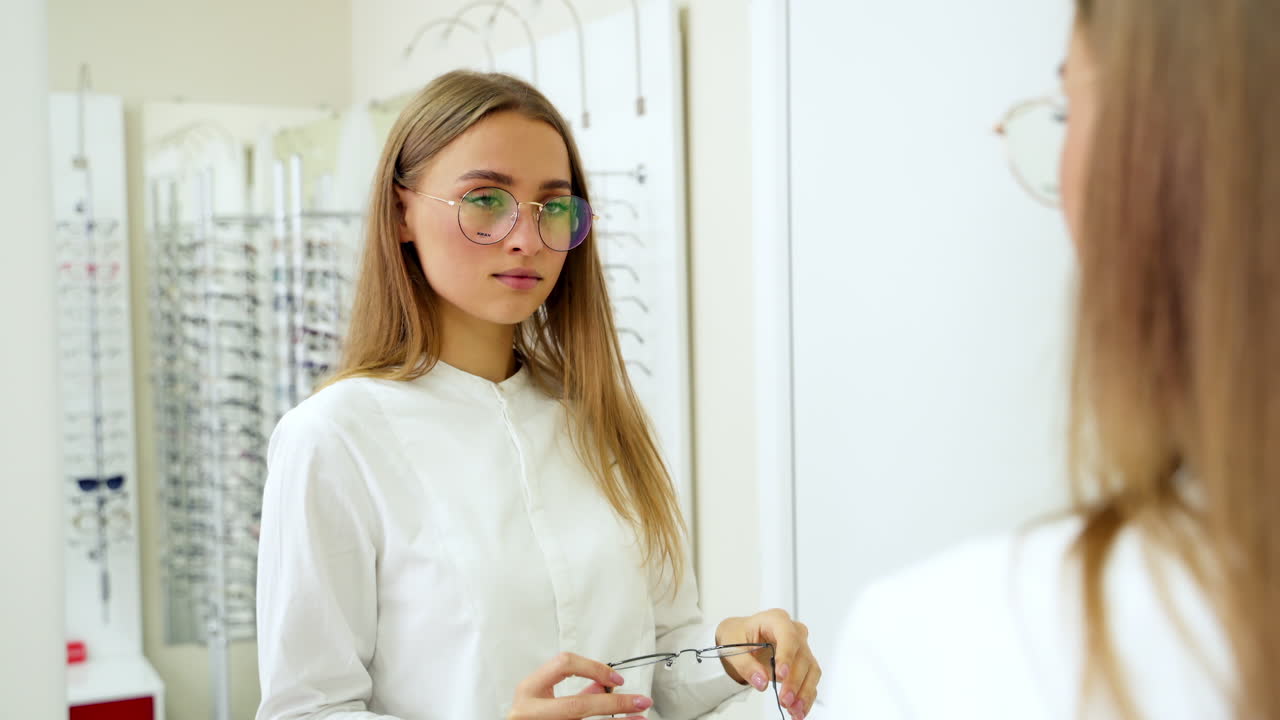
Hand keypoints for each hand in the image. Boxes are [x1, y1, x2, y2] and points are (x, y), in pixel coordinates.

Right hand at [507, 652, 653, 719]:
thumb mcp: (541, 699)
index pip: (564, 664)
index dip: (594, 668)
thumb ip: (570, 691)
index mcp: (528, 691)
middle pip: (578, 705)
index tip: (617, 679)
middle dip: (616, 704)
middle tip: (641, 701)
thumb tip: (603, 686)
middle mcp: (530, 712)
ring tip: (639, 718)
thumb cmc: (528, 717)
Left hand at [716, 609, 820, 719]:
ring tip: (794, 711)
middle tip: (784, 700)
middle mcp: (793, 632)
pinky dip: (806, 697)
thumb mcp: (732, 647)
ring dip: (804, 692)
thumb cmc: (737, 636)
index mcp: (776, 620)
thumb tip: (761, 682)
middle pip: (801, 656)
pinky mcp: (804, 664)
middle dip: (794, 681)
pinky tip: (799, 711)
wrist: (741, 638)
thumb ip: (745, 664)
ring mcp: (801, 648)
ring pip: (811, 670)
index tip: (781, 675)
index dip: (786, 655)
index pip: (787, 635)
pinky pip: (810, 681)